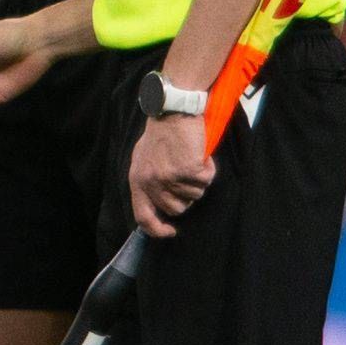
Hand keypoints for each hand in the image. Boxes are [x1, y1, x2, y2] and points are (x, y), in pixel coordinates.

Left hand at [128, 112, 213, 236]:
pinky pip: (206, 180)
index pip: (143, 217)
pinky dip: (208, 169)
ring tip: (190, 159)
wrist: (172, 112)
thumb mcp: (144, 160)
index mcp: (137, 181)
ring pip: (194, 195)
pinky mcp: (188, 170)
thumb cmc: (161, 135)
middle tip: (186, 173)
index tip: (170, 232)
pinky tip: (199, 154)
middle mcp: (151, 183)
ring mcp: (169, 178)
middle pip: (177, 208)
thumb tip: (159, 206)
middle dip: (186, 195)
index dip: (157, 230)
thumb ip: (149, 182)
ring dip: (197, 180)